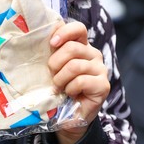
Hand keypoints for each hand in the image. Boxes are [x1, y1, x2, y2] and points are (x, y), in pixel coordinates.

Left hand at [48, 21, 109, 143]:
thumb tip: (40, 33)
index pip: (78, 29)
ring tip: (59, 87)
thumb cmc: (59, 87)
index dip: (64, 32)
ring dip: (61, 79)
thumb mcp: (54, 66)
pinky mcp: (103, 85)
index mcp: (81, 46)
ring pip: (75, 65)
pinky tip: (70, 93)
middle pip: (72, 48)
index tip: (52, 43)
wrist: (69, 115)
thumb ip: (52, 51)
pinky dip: (70, 88)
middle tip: (52, 75)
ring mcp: (100, 69)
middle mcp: (93, 54)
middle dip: (56, 63)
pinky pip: (81, 81)